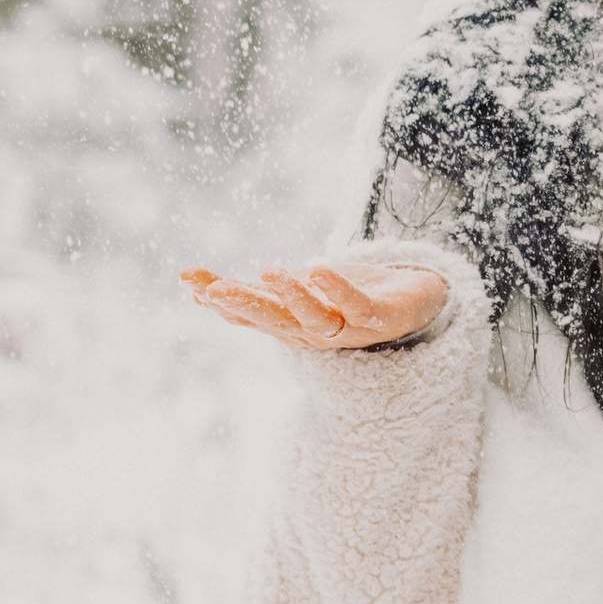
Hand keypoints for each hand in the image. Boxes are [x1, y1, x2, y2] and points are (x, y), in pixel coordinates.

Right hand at [180, 260, 449, 352]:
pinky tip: (318, 269)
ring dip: (291, 299)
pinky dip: (338, 291)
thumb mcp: (294, 290)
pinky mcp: (381, 318)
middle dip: (245, 305)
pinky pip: (357, 307)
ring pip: (315, 321)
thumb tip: (196, 290)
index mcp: (292, 326)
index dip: (220, 299)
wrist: (413, 302)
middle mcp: (316, 334)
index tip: (189, 279)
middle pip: (276, 321)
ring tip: (269, 272)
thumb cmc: (347, 298)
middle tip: (214, 288)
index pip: (250, 314)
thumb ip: (253, 293)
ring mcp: (349, 329)